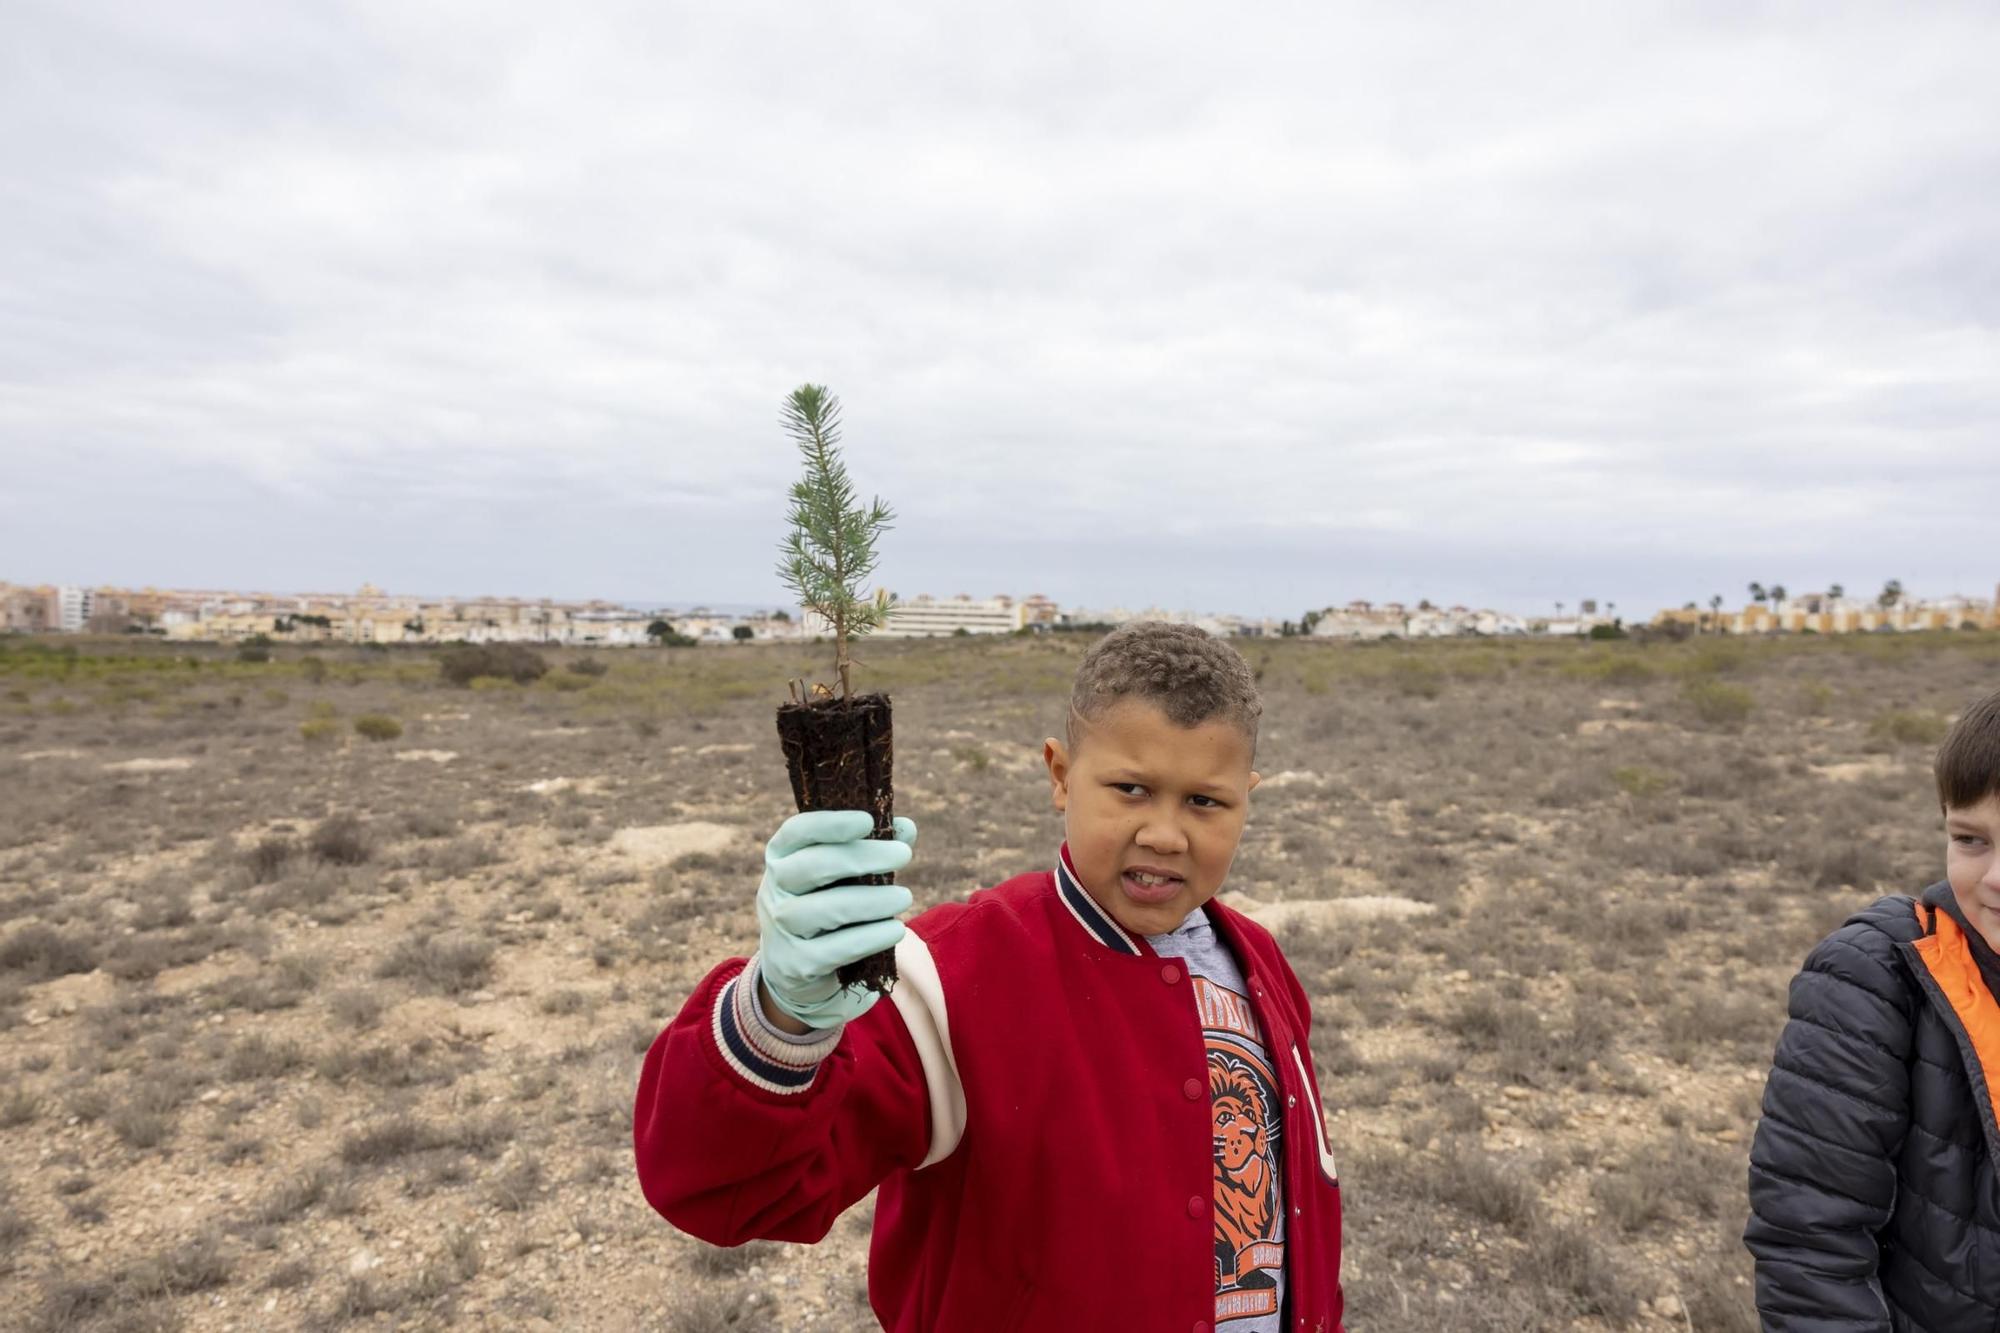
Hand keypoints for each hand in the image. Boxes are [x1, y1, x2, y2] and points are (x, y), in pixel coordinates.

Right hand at [755, 809, 916, 1028]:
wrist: (796, 968)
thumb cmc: (826, 904)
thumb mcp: (841, 875)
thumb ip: (870, 848)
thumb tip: (906, 827)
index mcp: (781, 856)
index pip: (798, 831)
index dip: (832, 823)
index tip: (868, 820)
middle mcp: (774, 889)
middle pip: (814, 866)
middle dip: (863, 857)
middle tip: (904, 854)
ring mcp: (781, 928)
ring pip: (826, 909)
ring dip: (871, 901)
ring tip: (905, 897)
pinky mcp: (796, 964)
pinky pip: (835, 949)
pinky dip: (869, 938)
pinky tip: (895, 930)